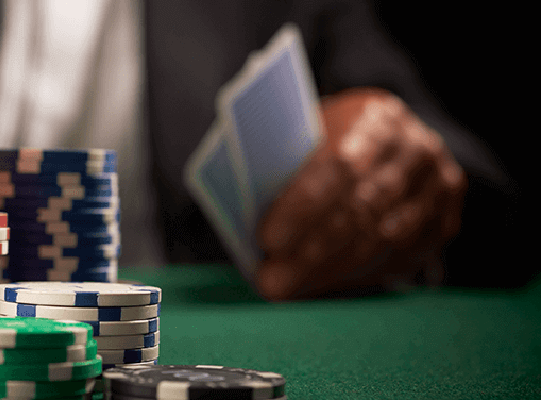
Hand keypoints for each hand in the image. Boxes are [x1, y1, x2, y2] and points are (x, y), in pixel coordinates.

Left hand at [256, 88, 464, 299]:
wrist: (390, 139)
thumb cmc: (327, 139)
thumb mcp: (308, 133)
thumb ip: (288, 162)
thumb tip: (248, 212)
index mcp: (376, 118)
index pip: (341, 164)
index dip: (303, 205)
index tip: (266, 238)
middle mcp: (416, 151)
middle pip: (362, 210)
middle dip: (311, 252)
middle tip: (271, 280)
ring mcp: (437, 188)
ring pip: (381, 242)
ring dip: (327, 271)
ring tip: (284, 288)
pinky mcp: (443, 223)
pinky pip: (397, 260)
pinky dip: (351, 276)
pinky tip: (316, 285)